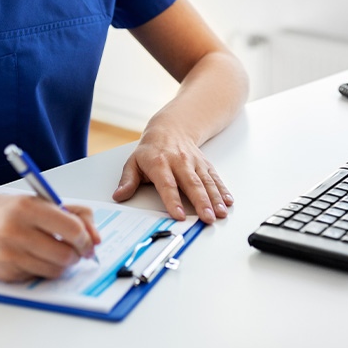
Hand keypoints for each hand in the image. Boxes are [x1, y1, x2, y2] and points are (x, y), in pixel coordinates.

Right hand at [0, 193, 100, 281]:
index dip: (87, 237)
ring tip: (59, 251)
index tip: (90, 240)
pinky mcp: (4, 274)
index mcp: (27, 208)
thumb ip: (71, 212)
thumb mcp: (36, 200)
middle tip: (78, 249)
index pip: (71, 228)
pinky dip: (44, 269)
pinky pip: (37, 277)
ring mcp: (9, 256)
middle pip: (65, 254)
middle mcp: (16, 232)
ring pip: (54, 270)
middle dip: (78, 254)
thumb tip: (95, 237)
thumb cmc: (1, 210)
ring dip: (63, 264)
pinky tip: (36, 256)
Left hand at [112, 128, 233, 223]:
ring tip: (220, 213)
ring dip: (215, 198)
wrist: (171, 128)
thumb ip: (128, 180)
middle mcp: (180, 162)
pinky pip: (215, 177)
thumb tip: (119, 195)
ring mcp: (194, 163)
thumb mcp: (134, 162)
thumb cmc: (151, 150)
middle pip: (191, 184)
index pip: (167, 184)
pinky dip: (223, 189)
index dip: (173, 200)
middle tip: (207, 218)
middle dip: (201, 202)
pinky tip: (228, 201)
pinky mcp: (205, 164)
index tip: (179, 215)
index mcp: (160, 163)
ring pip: (206, 181)